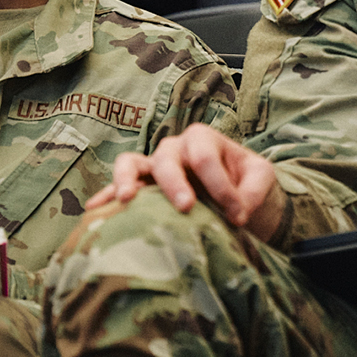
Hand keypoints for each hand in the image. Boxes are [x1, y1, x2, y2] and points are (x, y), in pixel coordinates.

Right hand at [92, 123, 286, 241]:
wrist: (237, 194)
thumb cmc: (247, 182)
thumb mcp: (261, 179)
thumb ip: (253, 189)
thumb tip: (236, 212)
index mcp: (203, 139)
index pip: (205, 158)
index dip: (221, 187)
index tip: (238, 216)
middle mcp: (174, 148)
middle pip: (167, 159)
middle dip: (175, 183)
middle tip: (186, 207)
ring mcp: (154, 166)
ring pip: (131, 163)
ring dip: (127, 180)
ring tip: (127, 199)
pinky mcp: (142, 187)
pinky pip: (119, 187)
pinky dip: (107, 196)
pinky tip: (94, 210)